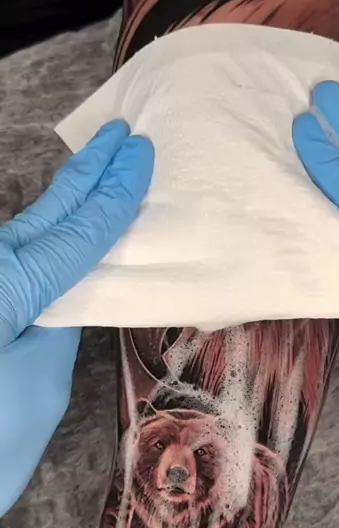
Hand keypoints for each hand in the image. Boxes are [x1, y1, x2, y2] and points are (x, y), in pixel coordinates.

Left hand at [0, 119, 153, 515]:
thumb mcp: (40, 389)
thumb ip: (56, 330)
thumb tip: (61, 301)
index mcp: (6, 287)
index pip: (75, 232)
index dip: (112, 194)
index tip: (137, 155)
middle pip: (41, 217)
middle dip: (82, 177)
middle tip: (116, 138)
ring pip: (18, 235)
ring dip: (57, 205)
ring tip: (92, 173)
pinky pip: (6, 265)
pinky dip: (34, 242)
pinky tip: (50, 234)